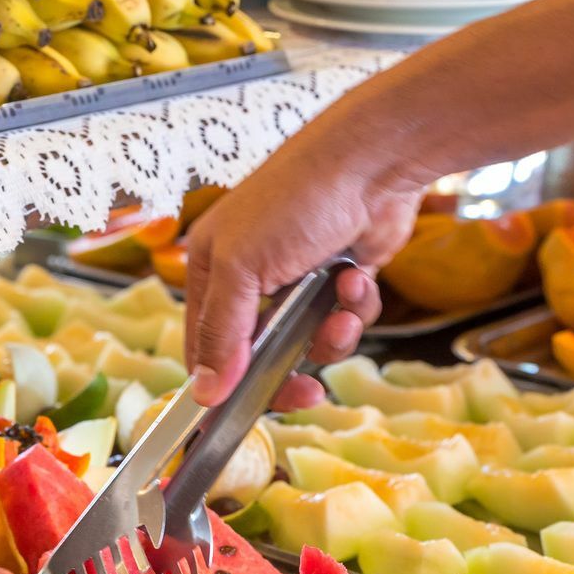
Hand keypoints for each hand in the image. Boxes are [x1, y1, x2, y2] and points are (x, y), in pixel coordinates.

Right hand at [182, 121, 424, 407]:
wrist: (371, 162)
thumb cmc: (297, 197)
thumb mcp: (241, 269)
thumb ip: (222, 335)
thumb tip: (203, 392)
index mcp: (212, 269)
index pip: (205, 346)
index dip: (224, 383)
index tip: (244, 411)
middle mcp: (251, 277)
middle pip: (261, 354)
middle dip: (289, 370)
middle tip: (308, 389)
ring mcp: (298, 280)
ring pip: (309, 342)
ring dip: (330, 334)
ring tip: (341, 307)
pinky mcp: (339, 280)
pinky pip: (342, 320)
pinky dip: (354, 308)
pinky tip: (357, 279)